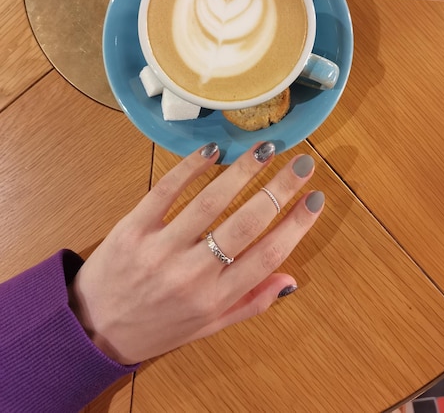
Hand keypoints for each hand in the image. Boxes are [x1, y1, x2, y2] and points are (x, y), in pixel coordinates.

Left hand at [67, 141, 323, 364]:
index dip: (296, 225)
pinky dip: (191, 167)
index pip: (267, 256)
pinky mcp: (134, 227)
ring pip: (210, 202)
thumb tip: (291, 279)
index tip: (315, 198)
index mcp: (215, 298)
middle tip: (302, 162)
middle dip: (279, 189)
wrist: (93, 327)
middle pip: (246, 223)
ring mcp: (161, 248)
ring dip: (242, 171)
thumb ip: (250, 303)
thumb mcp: (207, 327)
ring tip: (266, 150)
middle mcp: (192, 273)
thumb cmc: (156, 327)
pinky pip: (167, 190)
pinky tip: (213, 150)